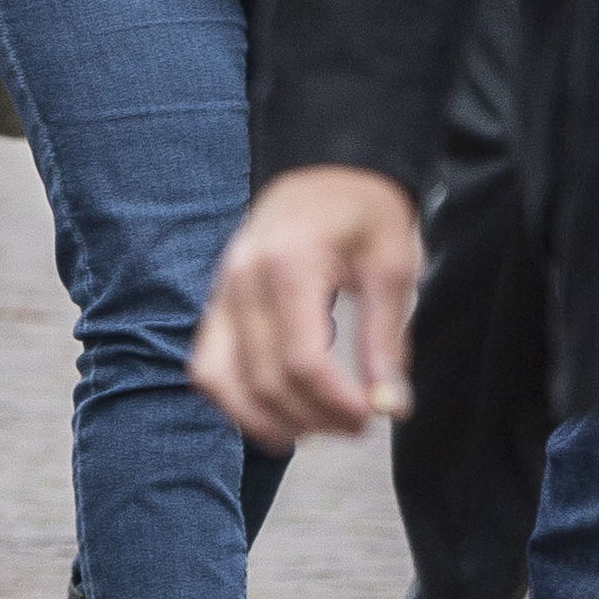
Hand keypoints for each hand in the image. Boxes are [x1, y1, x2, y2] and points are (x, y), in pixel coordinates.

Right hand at [191, 164, 425, 446]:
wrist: (326, 167)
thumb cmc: (365, 212)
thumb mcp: (392, 267)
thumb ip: (386, 340)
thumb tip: (390, 406)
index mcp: (288, 266)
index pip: (300, 360)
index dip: (335, 403)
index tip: (370, 418)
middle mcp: (241, 280)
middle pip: (262, 378)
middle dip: (310, 417)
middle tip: (355, 427)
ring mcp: (220, 291)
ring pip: (218, 379)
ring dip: (261, 418)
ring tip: (309, 431)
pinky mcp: (216, 301)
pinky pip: (206, 364)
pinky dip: (232, 398)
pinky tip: (273, 412)